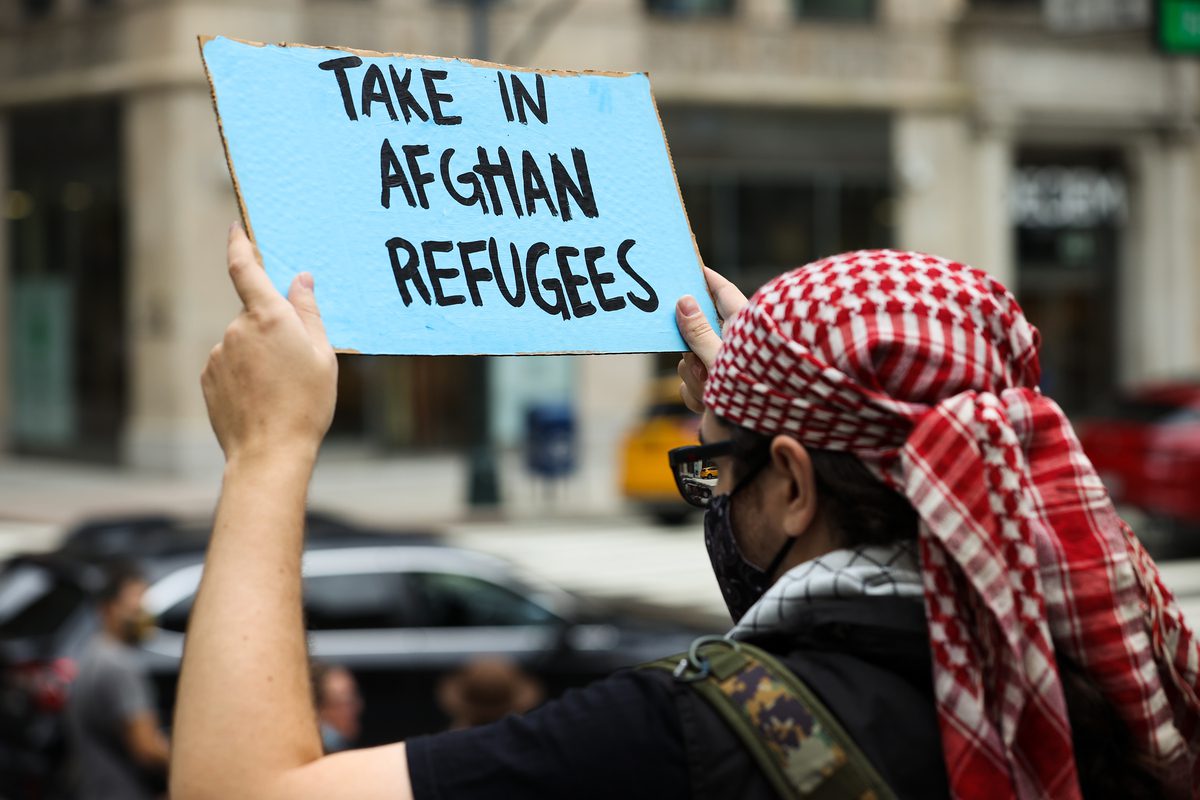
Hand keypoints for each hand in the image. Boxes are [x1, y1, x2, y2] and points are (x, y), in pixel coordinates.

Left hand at [201, 223, 337, 464]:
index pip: (244, 268)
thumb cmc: (306, 404)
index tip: (236, 228)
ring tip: (280, 388)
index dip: (239, 243)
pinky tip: (262, 397)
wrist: (269, 452)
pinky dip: (246, 373)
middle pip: (254, 313)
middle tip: (296, 361)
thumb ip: (309, 312)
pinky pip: (230, 363)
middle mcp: (237, 329)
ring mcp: (219, 353)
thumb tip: (300, 279)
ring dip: (260, 354)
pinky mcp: (209, 376)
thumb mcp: (322, 356)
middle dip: (272, 327)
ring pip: (243, 341)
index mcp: (269, 317)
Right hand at [675, 267, 747, 412]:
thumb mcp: (722, 357)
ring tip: (712, 391)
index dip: (706, 278)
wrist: (758, 438)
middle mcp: (735, 345)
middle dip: (692, 353)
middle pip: (696, 333)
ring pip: (691, 363)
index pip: (722, 291)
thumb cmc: (754, 392)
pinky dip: (698, 397)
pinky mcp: (719, 391)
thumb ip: (700, 331)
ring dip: (697, 380)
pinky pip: (693, 387)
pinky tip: (709, 407)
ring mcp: (725, 368)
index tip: (689, 265)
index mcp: (743, 327)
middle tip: (700, 364)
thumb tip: (684, 301)